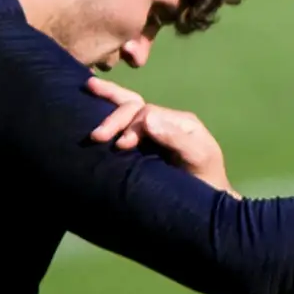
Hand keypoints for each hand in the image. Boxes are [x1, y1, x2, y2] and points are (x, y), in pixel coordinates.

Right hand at [86, 77, 238, 196]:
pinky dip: (108, 117)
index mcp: (179, 122)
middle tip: (95, 136)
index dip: (131, 126)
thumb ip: (177, 138)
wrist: (206, 206)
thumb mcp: (199, 157)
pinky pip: (123, 129)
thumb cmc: (207, 180)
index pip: (147, 112)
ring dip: (108, 107)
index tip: (121, 145)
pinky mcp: (142, 148)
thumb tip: (147, 119)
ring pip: (127, 110)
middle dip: (114, 117)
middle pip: (134, 106)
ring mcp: (153, 134)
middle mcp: (164, 123)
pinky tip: (90, 110)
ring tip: (87, 88)